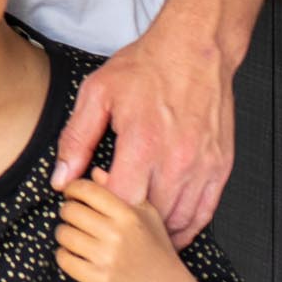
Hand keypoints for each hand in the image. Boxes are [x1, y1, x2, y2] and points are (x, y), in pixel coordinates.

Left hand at [51, 12, 235, 243]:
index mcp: (143, 143)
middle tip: (113, 221)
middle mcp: (176, 160)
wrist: (195, 48)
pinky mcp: (221, 166)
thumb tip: (61, 177)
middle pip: (151, 218)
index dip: (103, 211)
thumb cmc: (147, 67)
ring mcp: (202, 166)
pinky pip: (205, 212)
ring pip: (180, 221)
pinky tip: (171, 230)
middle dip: (129, 226)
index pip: (120, 202)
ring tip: (139, 233)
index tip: (93, 204)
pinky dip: (188, 227)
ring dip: (158, 232)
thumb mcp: (98, 94)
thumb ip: (76, 139)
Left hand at [55, 178, 210, 281]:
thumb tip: (96, 172)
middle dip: (68, 212)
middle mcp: (117, 234)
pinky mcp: (99, 280)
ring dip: (65, 234)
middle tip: (75, 218)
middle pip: (70, 210)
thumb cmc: (157, 251)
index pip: (86, 190)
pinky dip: (65, 256)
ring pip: (63, 234)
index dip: (73, 189)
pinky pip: (64, 259)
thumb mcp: (148, 216)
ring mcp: (107, 258)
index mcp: (128, 214)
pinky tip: (76, 255)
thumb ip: (122, 191)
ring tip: (76, 237)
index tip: (72, 195)